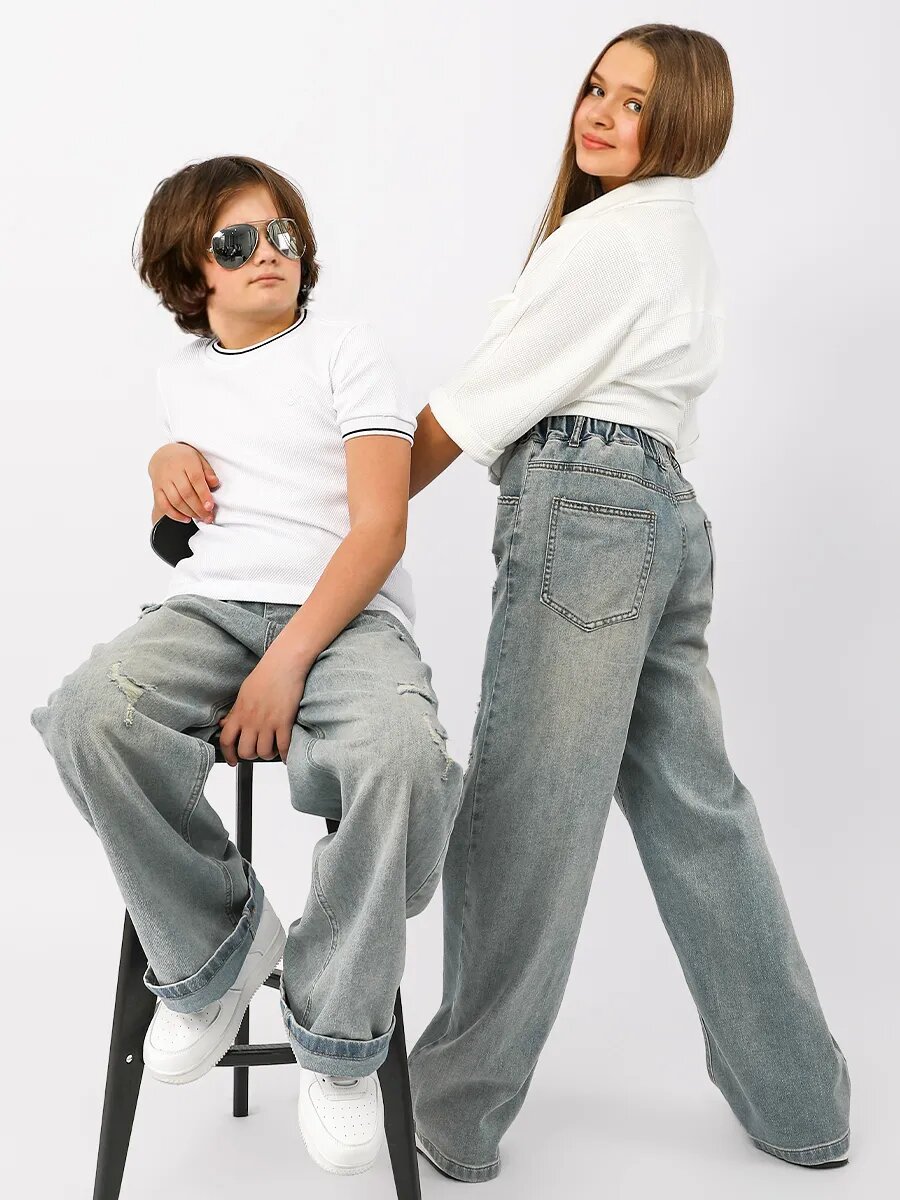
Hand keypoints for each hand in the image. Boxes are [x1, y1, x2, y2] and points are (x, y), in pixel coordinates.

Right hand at [149, 442, 219, 524]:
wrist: (163, 455)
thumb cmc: (186, 459)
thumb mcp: (200, 459)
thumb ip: (208, 471)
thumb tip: (214, 483)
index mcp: (186, 461)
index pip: (195, 479)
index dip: (203, 494)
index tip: (210, 507)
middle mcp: (172, 471)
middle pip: (185, 493)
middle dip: (198, 508)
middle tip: (208, 517)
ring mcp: (162, 480)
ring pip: (175, 501)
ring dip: (189, 512)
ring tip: (200, 518)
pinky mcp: (156, 489)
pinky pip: (163, 504)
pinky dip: (174, 514)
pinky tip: (186, 519)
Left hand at [217, 650, 306, 766]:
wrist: (284, 663)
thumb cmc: (266, 674)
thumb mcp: (244, 693)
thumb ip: (235, 711)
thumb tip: (225, 724)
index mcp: (240, 713)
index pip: (226, 740)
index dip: (229, 755)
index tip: (233, 761)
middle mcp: (252, 720)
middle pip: (246, 751)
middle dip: (251, 756)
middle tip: (257, 751)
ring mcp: (268, 722)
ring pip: (264, 752)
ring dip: (268, 754)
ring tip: (272, 749)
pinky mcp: (285, 721)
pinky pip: (283, 746)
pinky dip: (285, 754)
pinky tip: (286, 753)